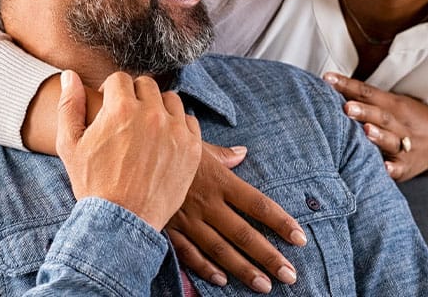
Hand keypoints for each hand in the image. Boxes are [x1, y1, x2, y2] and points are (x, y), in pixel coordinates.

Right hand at [57, 70, 202, 229]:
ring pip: (170, 100)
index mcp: (120, 108)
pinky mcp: (192, 148)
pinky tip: (164, 141)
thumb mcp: (70, 144)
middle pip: (146, 85)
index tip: (109, 106)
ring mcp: (175, 131)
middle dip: (134, 96)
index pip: (120, 79)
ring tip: (147, 128)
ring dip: (158, 108)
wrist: (121, 221)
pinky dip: (177, 126)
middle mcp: (151, 114)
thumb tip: (70, 75)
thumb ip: (69, 105)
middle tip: (127, 118)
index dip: (111, 91)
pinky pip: (188, 121)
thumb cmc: (92, 183)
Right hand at [165, 143, 306, 292]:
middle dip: (269, 256)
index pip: (258, 204)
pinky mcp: (168, 228)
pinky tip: (221, 280)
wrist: (128, 152)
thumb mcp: (196, 144)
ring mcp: (187, 218)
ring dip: (243, 269)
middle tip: (290, 275)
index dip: (281, 222)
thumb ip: (222, 154)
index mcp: (219, 180)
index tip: (299, 238)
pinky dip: (205, 268)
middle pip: (244, 234)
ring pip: (220, 249)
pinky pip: (189, 252)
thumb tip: (242, 153)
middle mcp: (207, 203)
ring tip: (264, 285)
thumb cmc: (165, 144)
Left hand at [323, 73, 427, 181]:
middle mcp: (399, 124)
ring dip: (378, 136)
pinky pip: (400, 168)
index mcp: (393, 105)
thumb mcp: (392, 104)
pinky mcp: (407, 166)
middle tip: (346, 107)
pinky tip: (384, 168)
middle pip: (381, 115)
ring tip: (366, 131)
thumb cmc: (406, 120)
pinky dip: (392, 168)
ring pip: (391, 140)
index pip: (368, 93)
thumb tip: (330, 85)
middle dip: (364, 112)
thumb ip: (365, 98)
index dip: (348, 86)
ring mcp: (405, 145)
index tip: (327, 79)